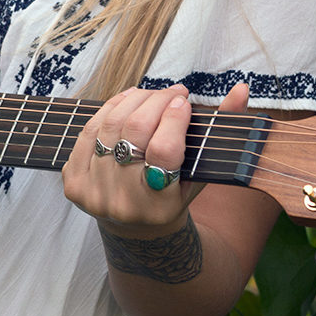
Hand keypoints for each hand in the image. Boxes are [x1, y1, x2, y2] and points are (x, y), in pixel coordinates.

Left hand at [62, 83, 248, 235]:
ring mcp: (93, 194)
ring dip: (132, 100)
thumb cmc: (173, 196)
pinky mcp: (73, 182)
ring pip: (109, 127)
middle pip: (134, 132)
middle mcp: (122, 203)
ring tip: (151, 93)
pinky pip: (88, 132)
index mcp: (159, 207)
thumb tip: (242, 88)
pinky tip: (125, 101)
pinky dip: (108, 110)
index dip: (174, 118)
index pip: (163, 151)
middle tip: (172, 92)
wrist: (134, 226)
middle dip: (156, 101)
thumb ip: (221, 132)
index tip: (184, 101)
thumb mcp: (200, 173)